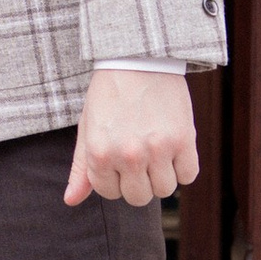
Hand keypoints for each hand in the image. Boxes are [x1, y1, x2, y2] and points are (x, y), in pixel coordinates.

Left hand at [65, 66, 198, 210]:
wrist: (138, 58)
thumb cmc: (109, 94)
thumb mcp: (88, 128)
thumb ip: (81, 168)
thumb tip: (71, 201)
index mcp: (99, 154)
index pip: (110, 193)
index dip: (115, 179)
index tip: (119, 159)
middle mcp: (128, 155)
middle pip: (139, 198)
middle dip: (139, 182)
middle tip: (139, 157)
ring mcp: (157, 149)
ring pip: (165, 190)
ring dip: (162, 176)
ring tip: (156, 150)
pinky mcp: (183, 139)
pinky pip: (189, 175)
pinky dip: (183, 167)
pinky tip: (174, 147)